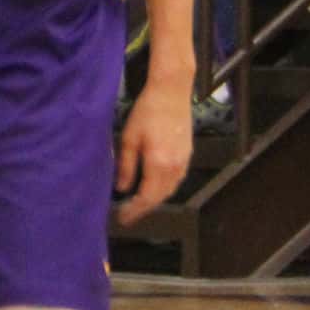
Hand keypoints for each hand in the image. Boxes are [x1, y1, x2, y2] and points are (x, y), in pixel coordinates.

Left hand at [115, 77, 193, 224]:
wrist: (172, 92)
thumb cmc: (147, 111)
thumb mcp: (129, 138)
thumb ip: (126, 166)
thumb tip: (121, 188)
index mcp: (158, 163)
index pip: (146, 198)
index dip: (134, 211)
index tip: (123, 218)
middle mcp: (174, 167)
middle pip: (160, 198)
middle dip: (144, 209)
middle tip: (128, 214)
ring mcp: (184, 161)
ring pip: (170, 190)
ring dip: (155, 200)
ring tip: (139, 202)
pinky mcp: (188, 155)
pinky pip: (177, 180)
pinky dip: (165, 189)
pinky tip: (155, 186)